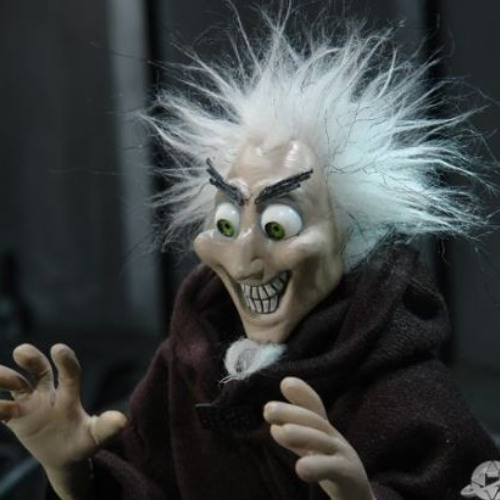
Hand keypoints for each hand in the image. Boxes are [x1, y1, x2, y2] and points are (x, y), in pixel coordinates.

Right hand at [0, 343, 126, 469]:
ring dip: (6, 377)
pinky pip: (2, 409)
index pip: (69, 373)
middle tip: (21, 351)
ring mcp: (30, 404)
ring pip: (16, 384)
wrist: (64, 457)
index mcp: (70, 394)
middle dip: (32, 358)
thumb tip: (122, 420)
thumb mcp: (95, 437)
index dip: (65, 361)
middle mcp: (49, 393)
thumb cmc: (83, 442)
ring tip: (1, 378)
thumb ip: (106, 427)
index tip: (58, 348)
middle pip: (39, 369)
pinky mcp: (15, 417)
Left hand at [264, 377, 374, 499]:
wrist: (359, 497)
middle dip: (291, 413)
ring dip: (301, 434)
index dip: (303, 394)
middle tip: (267, 409)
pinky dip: (317, 466)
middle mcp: (335, 438)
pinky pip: (333, 469)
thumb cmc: (333, 470)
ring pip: (322, 441)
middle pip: (314, 421)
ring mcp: (344, 455)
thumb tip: (274, 426)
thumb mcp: (315, 450)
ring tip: (279, 431)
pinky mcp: (349, 475)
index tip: (286, 383)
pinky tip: (300, 468)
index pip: (315, 408)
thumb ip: (297, 439)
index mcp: (325, 431)